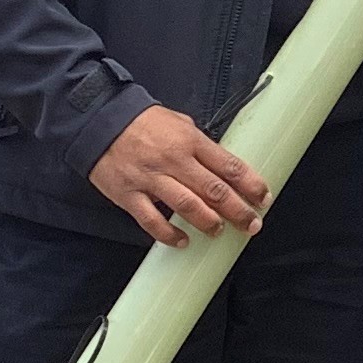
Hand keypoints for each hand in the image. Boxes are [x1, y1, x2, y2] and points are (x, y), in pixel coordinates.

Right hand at [91, 105, 265, 248]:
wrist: (99, 122)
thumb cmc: (142, 123)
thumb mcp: (179, 123)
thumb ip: (200, 144)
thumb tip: (222, 164)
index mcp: (190, 141)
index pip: (229, 166)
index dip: (251, 185)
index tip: (263, 198)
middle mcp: (174, 161)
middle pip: (215, 190)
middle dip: (238, 210)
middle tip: (252, 224)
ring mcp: (151, 179)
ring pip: (187, 206)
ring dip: (208, 223)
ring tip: (219, 231)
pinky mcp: (130, 195)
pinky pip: (151, 221)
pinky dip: (168, 234)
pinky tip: (182, 241)